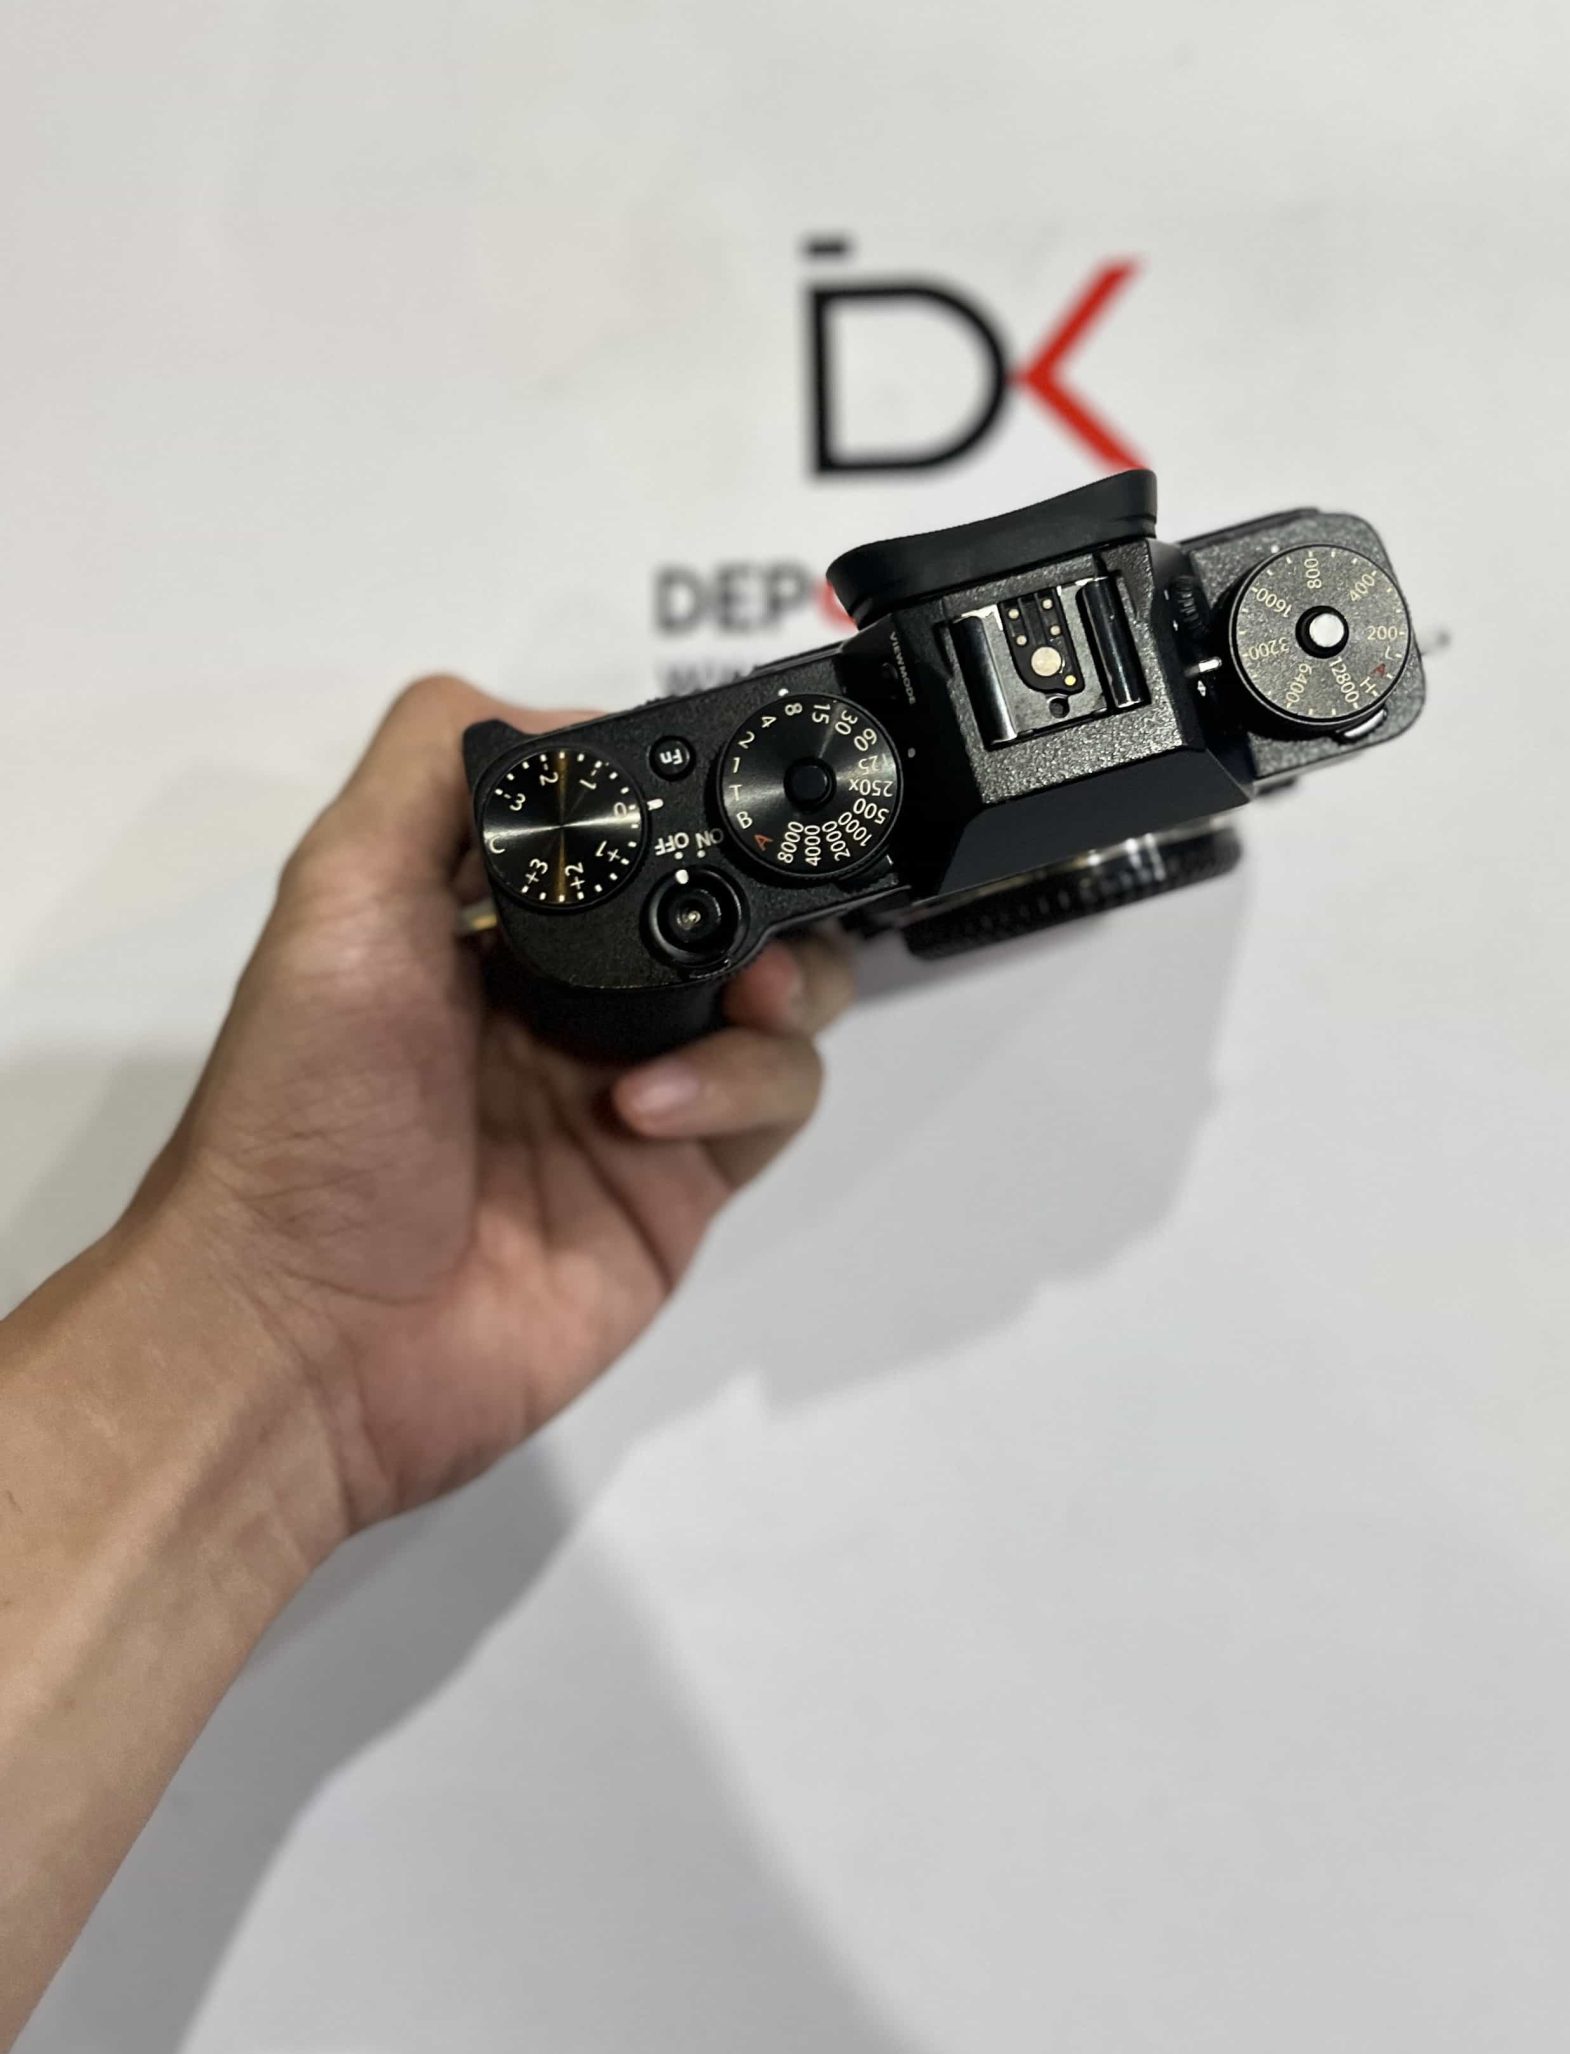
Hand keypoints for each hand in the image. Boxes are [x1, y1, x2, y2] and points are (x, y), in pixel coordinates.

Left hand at [129, 677, 853, 1537]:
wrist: (304, 1336)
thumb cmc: (301, 1109)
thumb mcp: (338, 894)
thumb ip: (433, 770)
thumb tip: (572, 717)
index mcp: (489, 920)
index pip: (630, 826)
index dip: (685, 799)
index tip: (722, 787)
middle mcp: (572, 997)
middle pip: (730, 905)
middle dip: (770, 890)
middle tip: (763, 904)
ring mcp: (639, 1091)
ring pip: (782, 998)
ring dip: (782, 984)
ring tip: (739, 1001)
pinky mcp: (684, 1184)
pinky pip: (777, 1104)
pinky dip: (746, 1084)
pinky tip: (652, 1112)